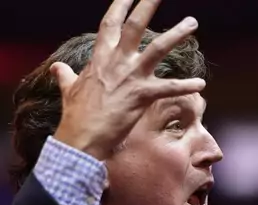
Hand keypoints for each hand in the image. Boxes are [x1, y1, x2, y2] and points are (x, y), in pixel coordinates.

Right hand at [51, 0, 204, 160]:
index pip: (110, 24)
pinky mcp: (142, 96)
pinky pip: (169, 88)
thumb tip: (56, 67)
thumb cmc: (75, 117)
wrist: (81, 139)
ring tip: (192, 22)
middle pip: (135, 25)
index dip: (119, 6)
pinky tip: (201, 84)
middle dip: (148, 5)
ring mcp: (130, 77)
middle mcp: (116, 62)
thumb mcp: (69, 91)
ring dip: (177, 34)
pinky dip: (186, 86)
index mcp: (100, 59)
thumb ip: (65, 76)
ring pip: (158, 49)